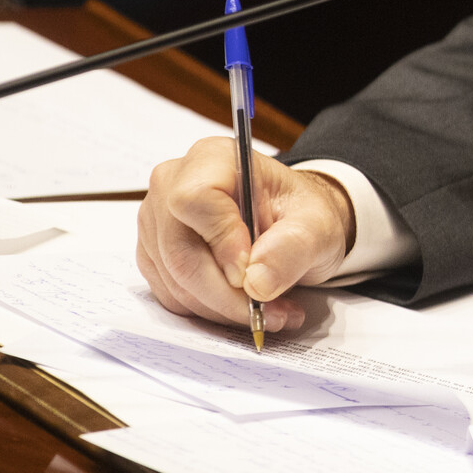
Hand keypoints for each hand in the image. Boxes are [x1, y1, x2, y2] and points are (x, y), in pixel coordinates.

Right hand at [136, 138, 355, 333]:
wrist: (292, 226)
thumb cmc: (302, 215)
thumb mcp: (318, 226)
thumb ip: (294, 247)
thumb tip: (256, 282)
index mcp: (213, 158)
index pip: (194, 200)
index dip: (221, 243)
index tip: (252, 274)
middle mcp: (173, 185)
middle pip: (179, 251)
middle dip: (226, 295)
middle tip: (270, 314)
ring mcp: (157, 222)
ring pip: (174, 281)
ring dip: (223, 308)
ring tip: (271, 311)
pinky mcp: (155, 255)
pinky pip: (171, 295)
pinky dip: (209, 310)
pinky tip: (246, 307)